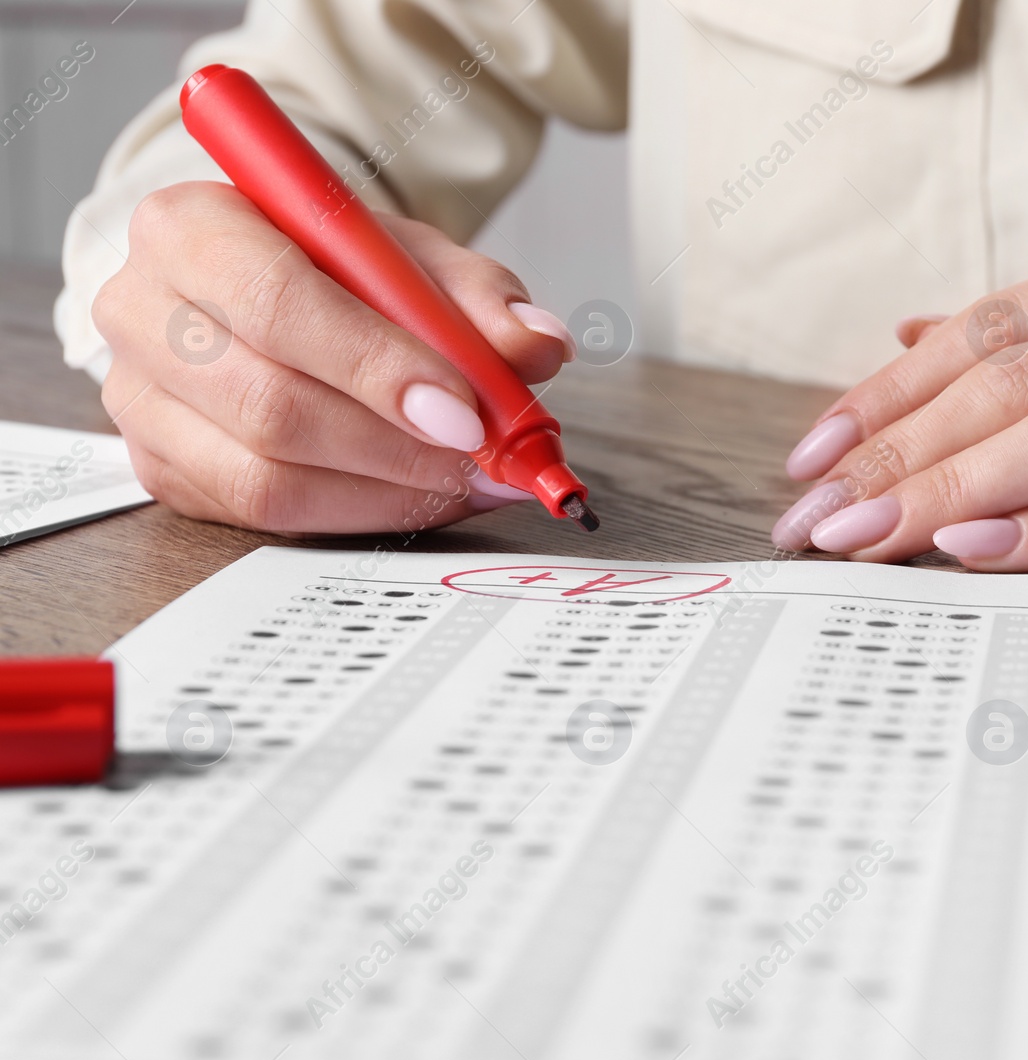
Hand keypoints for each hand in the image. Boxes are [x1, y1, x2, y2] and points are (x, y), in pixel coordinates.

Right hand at [93, 181, 575, 534]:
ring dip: (386, 491)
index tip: (463, 410)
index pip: (276, 301)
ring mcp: (138, 400)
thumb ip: (480, 296)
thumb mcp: (413, 257)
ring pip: (264, 476)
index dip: (374, 364)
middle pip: (267, 402)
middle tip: (481, 459)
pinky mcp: (163, 468)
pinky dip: (361, 513)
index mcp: (190, 226)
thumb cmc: (335, 267)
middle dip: (394, 444)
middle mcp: (141, 310)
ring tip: (466, 480)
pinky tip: (422, 496)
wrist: (271, 289)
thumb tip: (538, 346)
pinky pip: (265, 515)